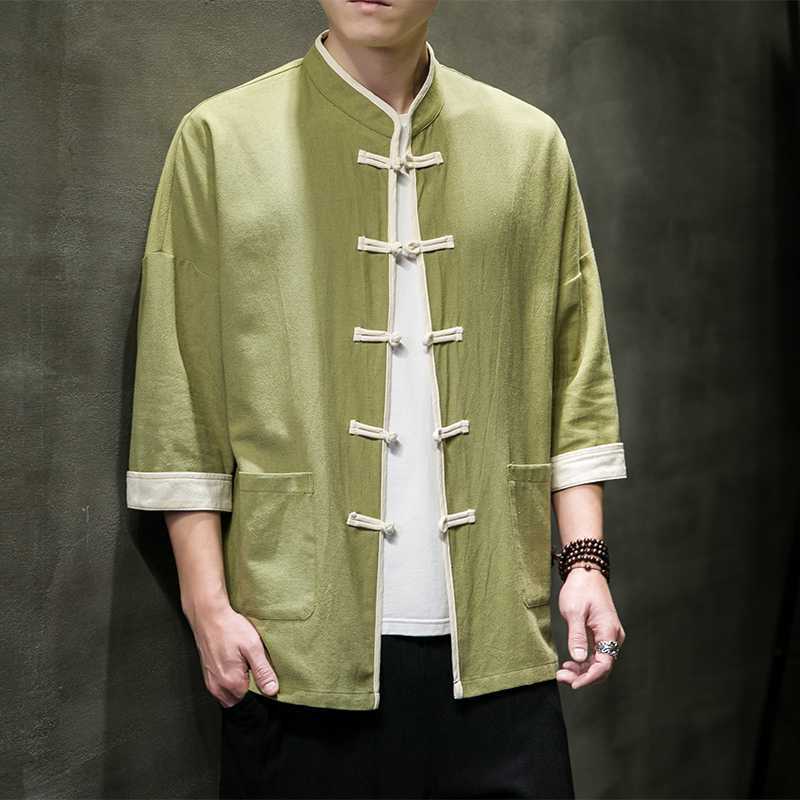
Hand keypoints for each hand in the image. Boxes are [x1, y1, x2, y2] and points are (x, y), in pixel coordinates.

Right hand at [184, 598, 279, 706]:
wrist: (209, 616)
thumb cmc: (230, 628)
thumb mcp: (253, 647)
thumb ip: (263, 671)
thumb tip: (272, 691)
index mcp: (231, 682)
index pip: (250, 699)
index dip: (259, 688)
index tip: (261, 673)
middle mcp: (218, 686)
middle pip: (238, 699)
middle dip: (247, 690)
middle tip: (252, 669)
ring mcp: (210, 680)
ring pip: (228, 695)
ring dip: (237, 687)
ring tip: (243, 666)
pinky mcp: (207, 673)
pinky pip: (220, 687)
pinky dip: (228, 681)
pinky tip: (234, 664)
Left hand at [555, 565, 624, 689]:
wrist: (586, 573)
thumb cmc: (581, 589)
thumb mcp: (574, 611)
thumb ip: (577, 636)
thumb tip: (579, 658)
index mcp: (608, 631)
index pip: (604, 664)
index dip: (589, 677)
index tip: (574, 684)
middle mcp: (612, 636)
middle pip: (602, 666)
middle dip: (583, 676)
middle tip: (562, 676)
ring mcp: (608, 636)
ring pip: (598, 662)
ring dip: (582, 670)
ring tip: (563, 671)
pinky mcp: (601, 635)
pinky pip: (595, 654)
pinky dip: (583, 662)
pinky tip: (571, 663)